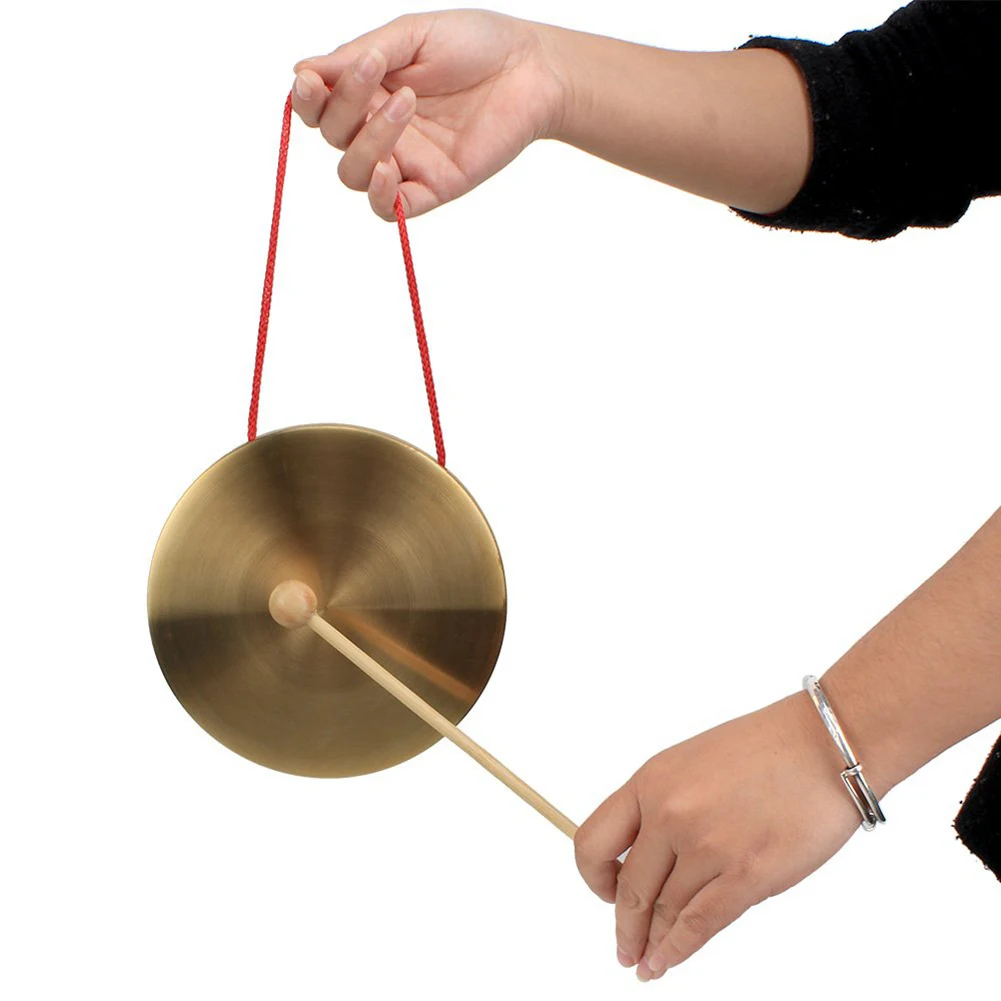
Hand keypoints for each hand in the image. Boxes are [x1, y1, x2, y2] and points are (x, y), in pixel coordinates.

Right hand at [291, 11, 568, 218]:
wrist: (531, 69)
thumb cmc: (474, 44)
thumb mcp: (411, 36)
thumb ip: (359, 55)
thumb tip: (301, 71)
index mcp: (368, 90)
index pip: (318, 106)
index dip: (306, 99)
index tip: (311, 82)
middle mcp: (380, 128)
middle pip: (332, 136)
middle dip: (345, 105)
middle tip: (378, 72)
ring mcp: (406, 160)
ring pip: (354, 173)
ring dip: (368, 142)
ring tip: (406, 105)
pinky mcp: (432, 187)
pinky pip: (391, 209)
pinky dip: (381, 196)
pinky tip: (390, 170)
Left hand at [574, 692, 868, 979]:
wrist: (823, 744)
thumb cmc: (766, 749)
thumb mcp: (692, 762)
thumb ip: (665, 805)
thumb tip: (648, 856)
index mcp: (651, 781)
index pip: (593, 840)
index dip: (593, 876)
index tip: (604, 892)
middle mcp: (670, 813)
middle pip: (629, 888)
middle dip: (624, 925)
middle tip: (624, 945)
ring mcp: (706, 846)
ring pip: (664, 912)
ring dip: (651, 944)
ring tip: (645, 962)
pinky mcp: (746, 875)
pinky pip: (699, 926)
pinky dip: (677, 951)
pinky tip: (666, 962)